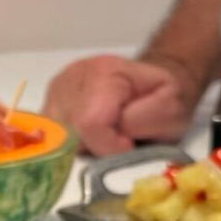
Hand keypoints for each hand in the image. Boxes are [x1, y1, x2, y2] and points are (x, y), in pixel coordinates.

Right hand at [44, 54, 197, 155]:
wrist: (151, 83)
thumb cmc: (164, 98)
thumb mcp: (172, 109)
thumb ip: (145, 121)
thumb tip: (117, 136)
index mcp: (104, 73)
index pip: (90, 125)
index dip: (111, 145)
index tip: (130, 143)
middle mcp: (72, 77)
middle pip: (71, 135)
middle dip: (98, 147)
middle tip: (120, 137)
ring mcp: (56, 91)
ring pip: (58, 140)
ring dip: (85, 146)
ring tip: (107, 133)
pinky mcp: (48, 105)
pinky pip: (52, 138)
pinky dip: (74, 143)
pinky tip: (93, 133)